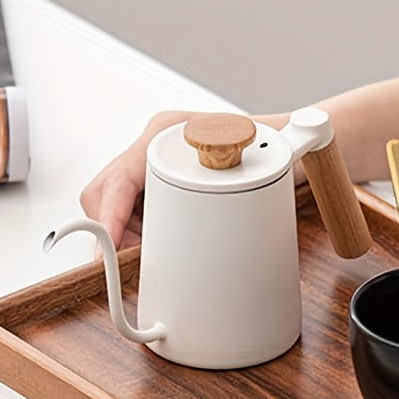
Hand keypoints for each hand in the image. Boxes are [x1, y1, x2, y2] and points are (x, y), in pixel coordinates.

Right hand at [79, 111, 292, 248]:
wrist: (293, 143)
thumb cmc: (276, 146)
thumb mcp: (261, 164)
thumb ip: (241, 183)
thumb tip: (236, 193)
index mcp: (165, 135)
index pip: (116, 181)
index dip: (108, 221)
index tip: (108, 254)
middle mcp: (154, 147)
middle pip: (105, 194)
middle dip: (115, 234)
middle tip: (139, 264)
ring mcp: (154, 165)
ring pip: (116, 207)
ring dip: (130, 238)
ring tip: (160, 255)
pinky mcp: (160, 184)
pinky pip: (134, 213)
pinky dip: (142, 236)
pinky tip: (164, 248)